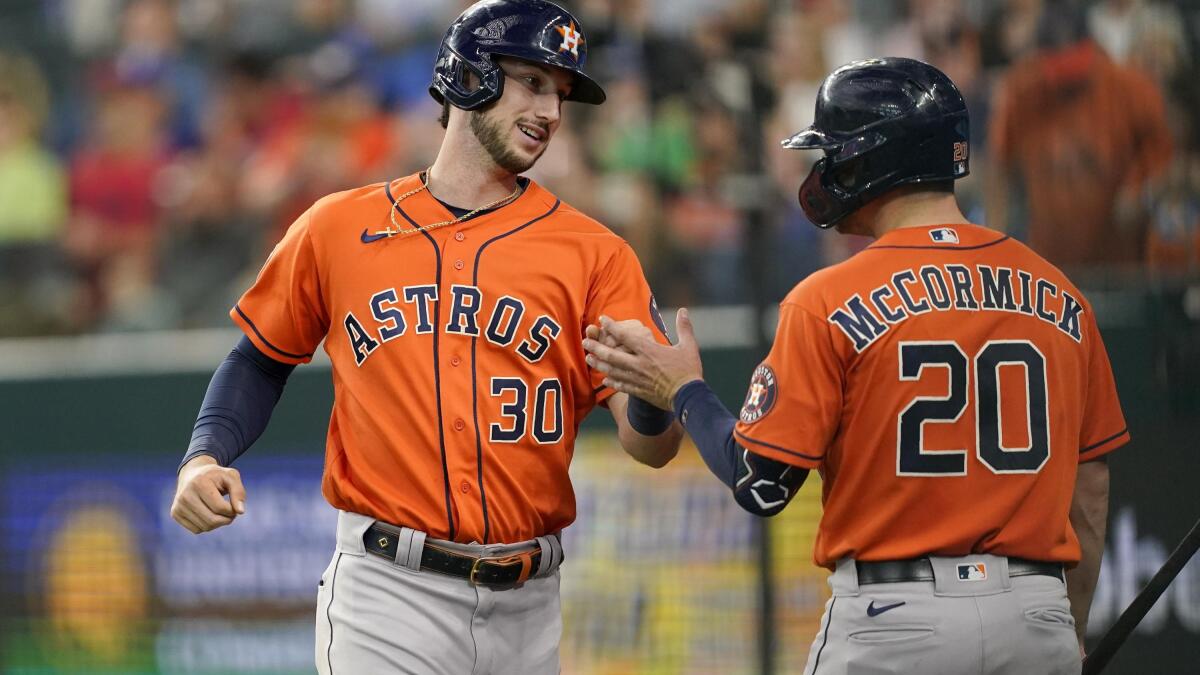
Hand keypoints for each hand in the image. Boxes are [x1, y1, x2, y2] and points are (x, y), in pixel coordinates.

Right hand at [171, 454, 246, 532]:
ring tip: (220, 511)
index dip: (232, 510)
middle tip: (231, 512)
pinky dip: (207, 525)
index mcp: (199, 483)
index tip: (235, 505)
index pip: (220, 508)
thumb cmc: (216, 476)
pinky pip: (196, 530)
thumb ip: (239, 492)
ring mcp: (178, 505)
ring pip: (205, 527)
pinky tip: (208, 513)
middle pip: (212, 520)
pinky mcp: (175, 513)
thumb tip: (240, 512)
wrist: (193, 473)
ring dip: (218, 523)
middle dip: (227, 519)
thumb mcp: (231, 477)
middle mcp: (185, 495)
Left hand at [582, 308, 702, 409]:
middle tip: (585, 341)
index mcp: (649, 350)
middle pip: (611, 354)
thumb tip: (683, 310)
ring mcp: (637, 379)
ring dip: (598, 364)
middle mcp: (639, 364)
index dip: (612, 326)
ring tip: (588, 358)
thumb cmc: (689, 370)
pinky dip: (611, 382)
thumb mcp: (688, 346)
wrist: (688, 397)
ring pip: (612, 370)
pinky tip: (604, 379)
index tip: (602, 319)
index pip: (625, 336)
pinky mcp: (639, 391)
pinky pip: (620, 386)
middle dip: (596, 347)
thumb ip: (684, 327)